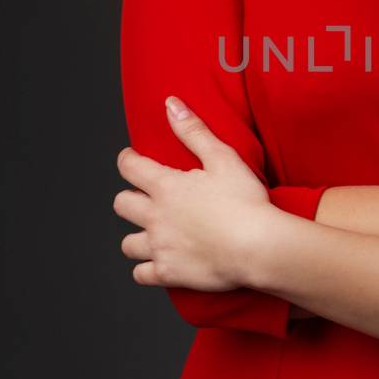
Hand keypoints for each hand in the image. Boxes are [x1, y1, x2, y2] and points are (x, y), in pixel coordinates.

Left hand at [113, 96, 277, 289]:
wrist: (257, 246)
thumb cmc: (244, 201)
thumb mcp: (222, 157)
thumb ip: (193, 131)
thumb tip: (171, 104)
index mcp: (166, 186)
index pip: (129, 167)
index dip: (127, 160)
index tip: (132, 159)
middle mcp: (155, 216)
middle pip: (122, 205)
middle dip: (129, 198)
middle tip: (144, 198)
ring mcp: (160, 247)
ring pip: (128, 243)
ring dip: (136, 236)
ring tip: (150, 233)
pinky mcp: (169, 273)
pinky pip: (142, 274)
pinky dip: (146, 269)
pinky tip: (157, 263)